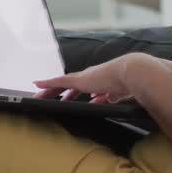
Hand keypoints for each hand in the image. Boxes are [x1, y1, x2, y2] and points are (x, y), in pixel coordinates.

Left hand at [34, 53, 157, 103]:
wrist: (133, 73)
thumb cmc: (132, 82)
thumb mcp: (121, 94)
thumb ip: (113, 96)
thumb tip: (108, 99)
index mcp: (100, 80)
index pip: (83, 87)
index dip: (74, 93)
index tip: (68, 97)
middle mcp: (90, 77)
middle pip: (68, 84)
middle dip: (57, 91)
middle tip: (46, 97)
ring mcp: (84, 78)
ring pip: (60, 83)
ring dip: (49, 89)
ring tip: (38, 95)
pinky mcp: (79, 80)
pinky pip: (58, 82)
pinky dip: (48, 84)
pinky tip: (38, 85)